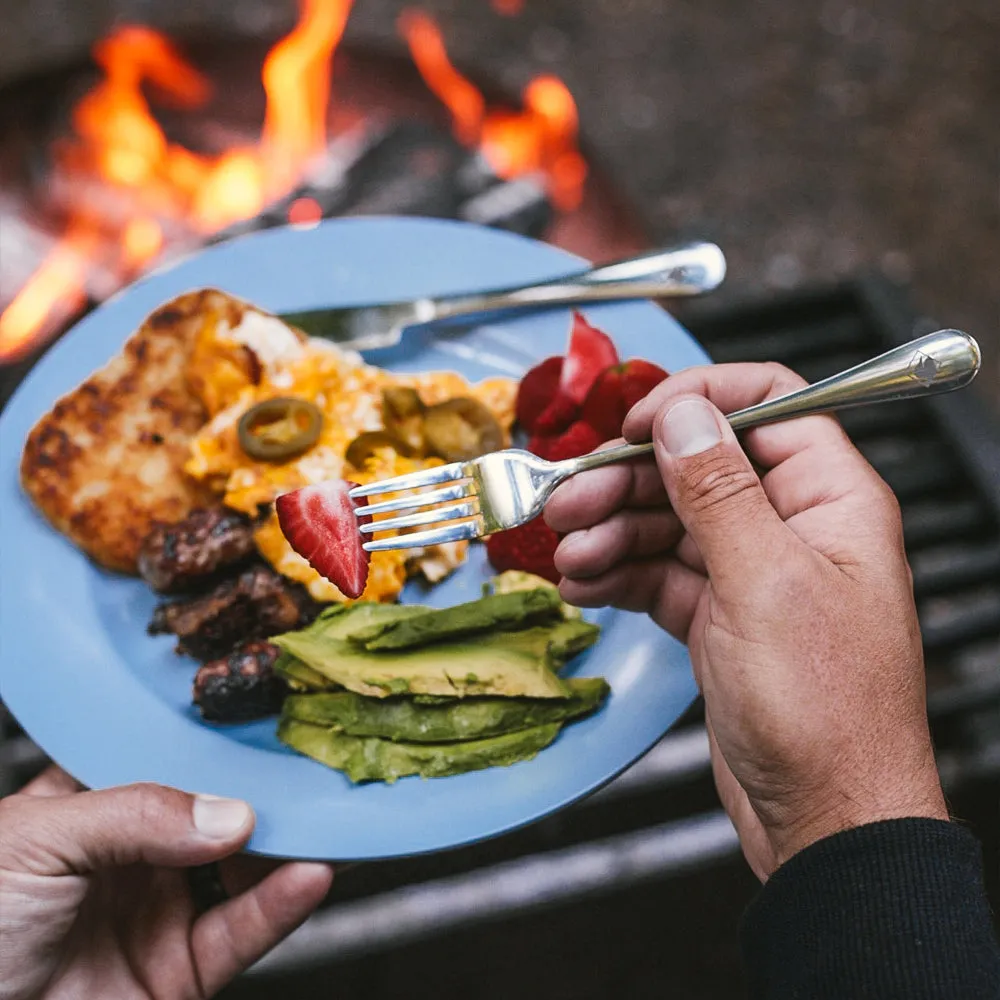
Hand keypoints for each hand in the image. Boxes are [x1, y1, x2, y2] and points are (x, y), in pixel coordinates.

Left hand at [0, 767, 332, 997]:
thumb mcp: (37, 842)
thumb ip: (136, 815)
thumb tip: (229, 811)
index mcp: (87, 806)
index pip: (165, 758)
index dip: (213, 738)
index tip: (265, 715)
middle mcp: (132, 855)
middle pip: (216, 810)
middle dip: (265, 788)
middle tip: (313, 765)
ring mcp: (160, 911)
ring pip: (244, 867)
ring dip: (290, 843)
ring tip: (327, 816)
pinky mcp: (181, 971)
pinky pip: (243, 932)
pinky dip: (282, 905)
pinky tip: (309, 874)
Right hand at [545, 363, 947, 879]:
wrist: (823, 818)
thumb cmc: (825, 710)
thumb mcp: (763, 584)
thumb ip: (718, 491)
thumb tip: (684, 414)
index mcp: (828, 498)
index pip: (765, 404)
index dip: (696, 402)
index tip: (633, 423)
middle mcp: (790, 526)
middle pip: (696, 466)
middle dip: (627, 480)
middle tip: (569, 502)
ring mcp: (750, 572)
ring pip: (667, 522)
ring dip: (610, 532)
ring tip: (569, 556)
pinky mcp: (718, 616)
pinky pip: (657, 574)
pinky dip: (617, 575)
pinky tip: (583, 585)